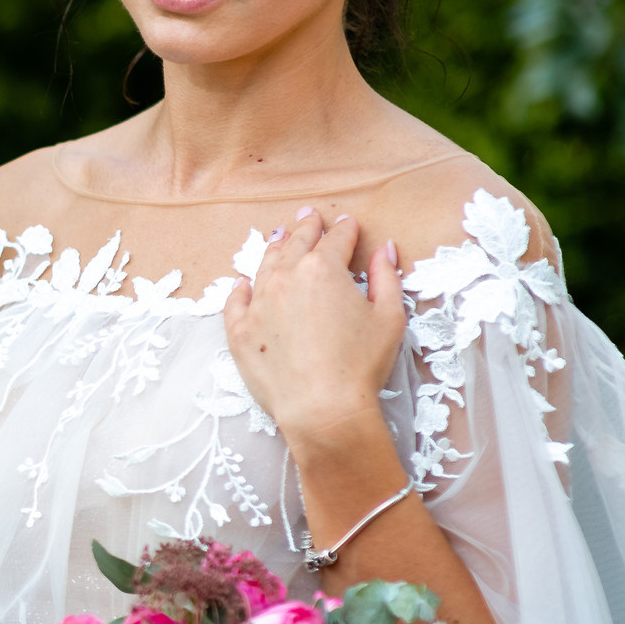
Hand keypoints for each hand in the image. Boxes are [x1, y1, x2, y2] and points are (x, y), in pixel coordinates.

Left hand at [222, 207, 406, 444]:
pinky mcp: (240, 331)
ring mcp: (258, 304)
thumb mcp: (389, 317)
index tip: (347, 224)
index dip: (344, 230)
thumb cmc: (361, 365)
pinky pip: (235, 301)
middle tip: (309, 216)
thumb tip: (385, 249)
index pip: (336, 240)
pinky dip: (240, 288)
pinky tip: (243, 281)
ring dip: (275, 248)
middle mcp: (285, 278)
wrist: (321, 408)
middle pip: (297, 244)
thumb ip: (386, 277)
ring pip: (265, 266)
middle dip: (307, 228)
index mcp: (323, 269)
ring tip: (280, 237)